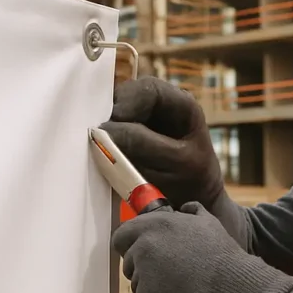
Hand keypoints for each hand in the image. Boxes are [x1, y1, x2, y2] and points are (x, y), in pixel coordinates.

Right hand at [99, 78, 224, 210]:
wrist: (191, 204)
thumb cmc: (192, 182)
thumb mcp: (174, 162)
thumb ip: (143, 144)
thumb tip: (104, 131)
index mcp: (181, 104)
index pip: (149, 89)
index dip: (127, 101)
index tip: (111, 123)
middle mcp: (159, 106)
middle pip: (127, 97)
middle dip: (112, 115)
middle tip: (100, 138)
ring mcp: (141, 120)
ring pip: (114, 113)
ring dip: (106, 130)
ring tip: (101, 147)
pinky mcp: (126, 137)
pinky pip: (109, 132)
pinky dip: (103, 141)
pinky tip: (102, 153)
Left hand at [113, 202, 286, 292]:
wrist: (228, 288)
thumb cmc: (221, 255)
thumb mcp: (208, 223)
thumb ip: (192, 212)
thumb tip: (186, 209)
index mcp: (154, 226)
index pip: (121, 235)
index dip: (130, 244)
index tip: (143, 250)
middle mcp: (143, 248)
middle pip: (130, 262)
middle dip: (145, 267)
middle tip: (169, 271)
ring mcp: (143, 275)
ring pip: (139, 285)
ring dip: (153, 287)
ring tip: (180, 287)